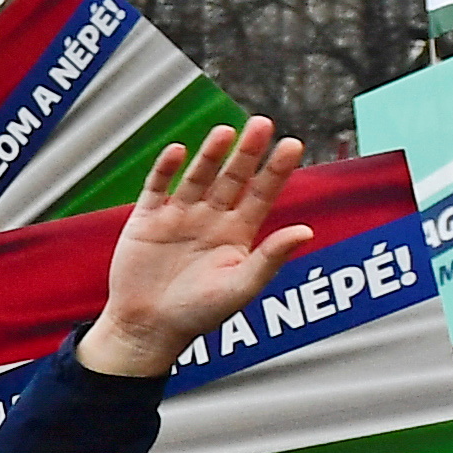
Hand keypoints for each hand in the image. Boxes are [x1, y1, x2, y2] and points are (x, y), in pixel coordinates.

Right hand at [85, 121, 311, 380]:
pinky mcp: (147, 219)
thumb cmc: (198, 314)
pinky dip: (166, 169)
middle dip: (247, 152)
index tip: (292, 144)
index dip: (276, 170)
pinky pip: (158, 187)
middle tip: (262, 124)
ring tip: (225, 133)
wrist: (147, 328)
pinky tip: (177, 151)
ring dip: (211, 155)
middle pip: (233, 178)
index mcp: (238, 233)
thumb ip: (271, 257)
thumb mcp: (240, 287)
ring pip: (198, 176)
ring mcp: (179, 216)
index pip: (263, 193)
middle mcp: (211, 218)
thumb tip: (305, 230)